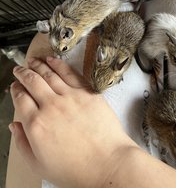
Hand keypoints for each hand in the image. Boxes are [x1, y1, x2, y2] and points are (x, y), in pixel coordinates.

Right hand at [10, 57, 136, 187]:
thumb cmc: (76, 169)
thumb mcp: (40, 164)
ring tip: (33, 60)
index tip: (15, 86)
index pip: (21, 99)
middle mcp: (51, 106)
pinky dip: (59, 64)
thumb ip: (23, 143)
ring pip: (49, 74)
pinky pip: (70, 73)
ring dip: (38, 65)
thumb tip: (14, 126)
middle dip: (23, 73)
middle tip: (19, 69)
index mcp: (36, 124)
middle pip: (32, 82)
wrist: (107, 164)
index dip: (16, 90)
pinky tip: (52, 60)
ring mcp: (70, 97)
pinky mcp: (87, 92)